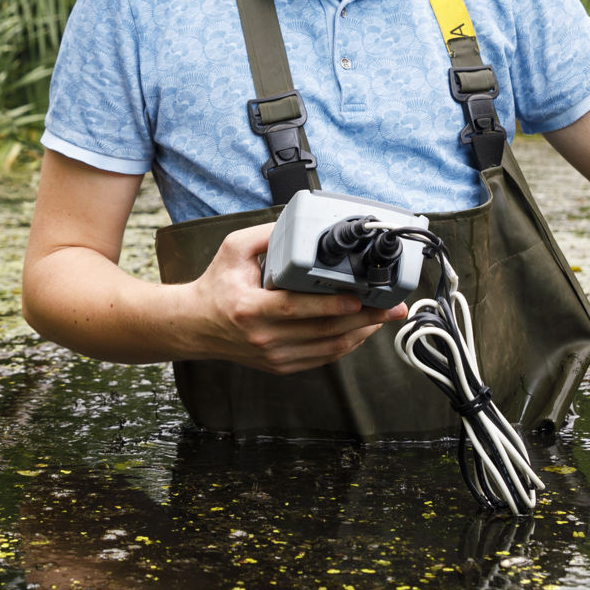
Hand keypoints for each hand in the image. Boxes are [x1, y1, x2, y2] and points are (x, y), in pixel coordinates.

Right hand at [187, 223, 407, 374]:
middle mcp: (263, 338)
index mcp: (249, 309)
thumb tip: (300, 223)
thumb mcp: (233, 250)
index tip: (359, 297)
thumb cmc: (216, 286)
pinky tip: (362, 329)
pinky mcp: (281, 366)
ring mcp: (274, 356)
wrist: (196, 326)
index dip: (331, 304)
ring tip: (385, 316)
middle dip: (365, 319)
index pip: (297, 309)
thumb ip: (267, 235)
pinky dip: (347, 344)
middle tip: (393, 307)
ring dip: (362, 333)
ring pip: (328, 349)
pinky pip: (322, 358)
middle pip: (323, 331)